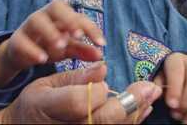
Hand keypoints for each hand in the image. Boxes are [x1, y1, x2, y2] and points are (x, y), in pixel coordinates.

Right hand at [0, 0, 104, 86]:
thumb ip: (83, 50)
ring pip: (37, 21)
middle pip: (56, 7)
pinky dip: (32, 49)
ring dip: (50, 32)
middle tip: (78, 35)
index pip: (77, 15)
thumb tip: (101, 55)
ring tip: (60, 46)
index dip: (90, 27)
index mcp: (60, 16)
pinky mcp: (16, 40)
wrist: (21, 53)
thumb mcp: (68, 48)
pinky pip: (22, 41)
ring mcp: (28, 26)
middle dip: (68, 19)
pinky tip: (42, 59)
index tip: (101, 43)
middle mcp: (44, 16)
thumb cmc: (48, 45)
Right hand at [0, 62, 161, 123]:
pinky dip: (130, 122)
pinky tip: (142, 109)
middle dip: (130, 102)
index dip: (96, 91)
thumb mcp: (46, 85)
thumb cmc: (35, 104)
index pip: (79, 102)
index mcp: (46, 108)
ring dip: (136, 112)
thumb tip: (103, 68)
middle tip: (149, 87)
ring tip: (150, 94)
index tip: (105, 81)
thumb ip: (75, 78)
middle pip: (102, 120)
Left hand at [154, 53, 186, 123]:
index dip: (175, 88)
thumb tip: (157, 91)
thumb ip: (157, 85)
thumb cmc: (167, 82)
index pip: (177, 70)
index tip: (171, 105)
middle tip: (177, 116)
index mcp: (177, 59)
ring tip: (186, 122)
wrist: (181, 81)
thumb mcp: (159, 81)